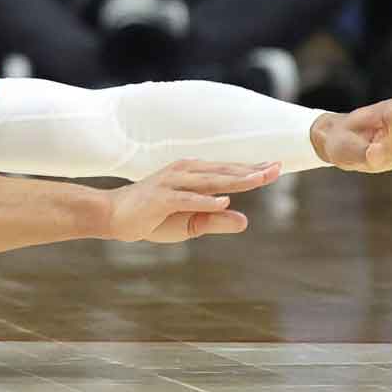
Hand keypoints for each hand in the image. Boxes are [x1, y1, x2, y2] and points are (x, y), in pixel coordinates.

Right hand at [104, 160, 279, 242]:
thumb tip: (244, 220)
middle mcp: (184, 173)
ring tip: (258, 179)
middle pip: (223, 172)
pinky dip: (206, 200)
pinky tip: (224, 201)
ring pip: (209, 181)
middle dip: (250, 171)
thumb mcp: (190, 223)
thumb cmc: (153, 217)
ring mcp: (172, 184)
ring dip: (234, 180)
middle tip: (277, 168)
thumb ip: (216, 221)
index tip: (277, 167)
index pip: (227, 172)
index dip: (251, 170)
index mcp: (193, 175)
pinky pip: (187, 199)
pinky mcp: (161, 198)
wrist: (114, 216)